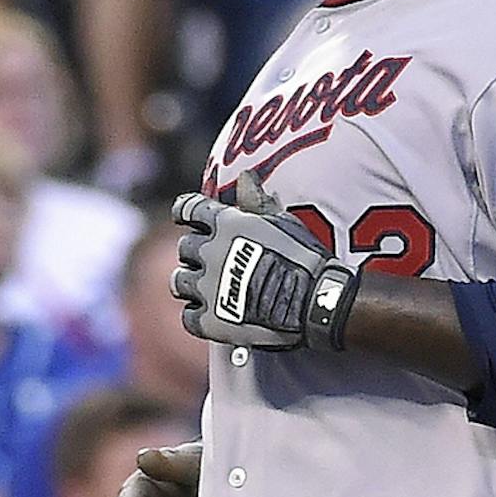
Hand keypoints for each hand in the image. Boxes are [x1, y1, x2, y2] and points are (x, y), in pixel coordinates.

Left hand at [171, 176, 357, 352]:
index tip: (185, 218)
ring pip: (179, 282)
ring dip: (190, 284)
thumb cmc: (304, 259)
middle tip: (213, 263)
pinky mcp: (210, 320)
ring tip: (207, 290)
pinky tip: (212, 315)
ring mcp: (207, 288)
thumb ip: (256, 202)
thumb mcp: (282, 222)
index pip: (188, 209)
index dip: (185, 213)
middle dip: (196, 254)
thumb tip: (245, 176)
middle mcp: (209, 252)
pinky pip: (189, 316)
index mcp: (224, 224)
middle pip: (185, 248)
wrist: (316, 304)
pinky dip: (198, 315)